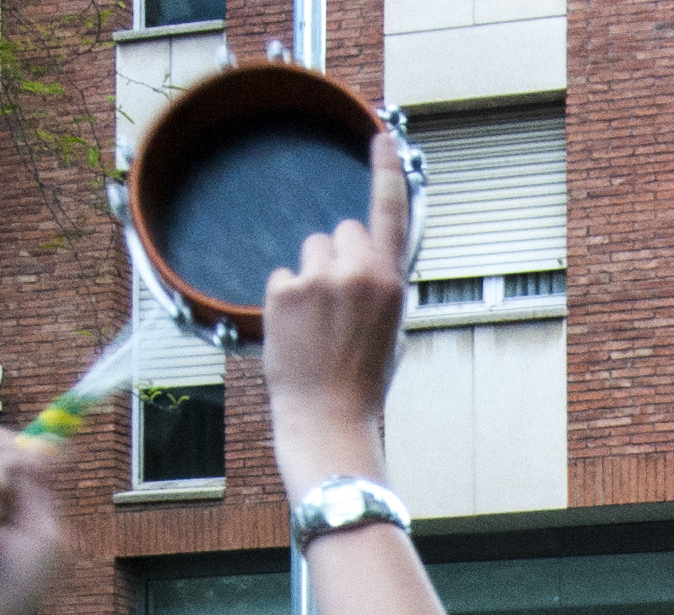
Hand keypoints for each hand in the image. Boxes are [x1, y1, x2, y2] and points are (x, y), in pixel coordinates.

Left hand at [260, 129, 415, 489]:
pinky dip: (285, 299)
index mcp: (391, 283)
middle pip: (342, 230)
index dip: (387, 171)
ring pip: (310, 250)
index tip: (381, 138)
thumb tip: (363, 258)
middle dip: (338, 256)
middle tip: (337, 303)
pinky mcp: (284, 291)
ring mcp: (318, 280)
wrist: (328, 418)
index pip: (390, 212)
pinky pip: (282, 275)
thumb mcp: (390, 329)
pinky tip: (295, 332)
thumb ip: (380, 286)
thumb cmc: (361, 380)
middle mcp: (358, 273)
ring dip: (310, 275)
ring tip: (316, 323)